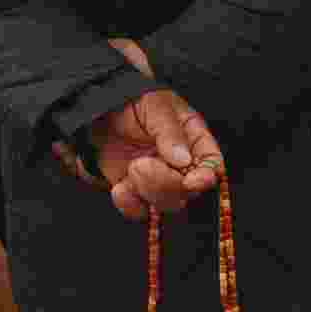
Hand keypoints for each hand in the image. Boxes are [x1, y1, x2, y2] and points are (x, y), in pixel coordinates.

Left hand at [54, 39, 221, 220]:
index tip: (191, 181)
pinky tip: (119, 188)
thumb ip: (170, 132)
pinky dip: (130, 204)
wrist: (98, 108)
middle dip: (167, 183)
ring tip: (132, 168)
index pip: (212, 164)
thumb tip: (183, 160)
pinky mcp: (135, 190)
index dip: (205, 176)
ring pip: (167, 203)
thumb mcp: (155, 105)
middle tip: (141, 164)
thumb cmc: (133, 101)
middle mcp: (182, 164)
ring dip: (149, 191)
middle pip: (189, 191)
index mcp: (194, 139)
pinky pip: (140, 210)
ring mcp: (159, 179)